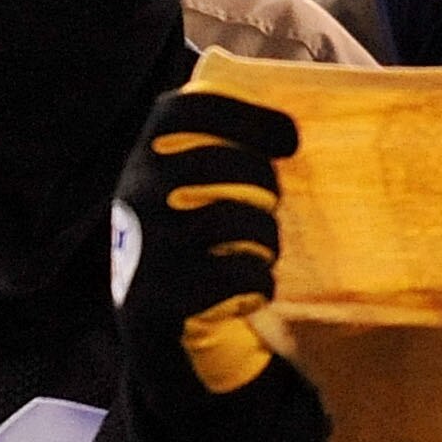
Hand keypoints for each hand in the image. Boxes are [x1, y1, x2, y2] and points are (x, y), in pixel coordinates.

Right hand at [114, 91, 314, 441]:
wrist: (160, 333)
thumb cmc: (197, 244)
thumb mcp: (194, 192)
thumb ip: (226, 152)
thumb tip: (306, 108)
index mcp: (145, 160)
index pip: (180, 111)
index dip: (240, 114)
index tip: (290, 137)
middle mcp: (134, 197)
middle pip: (216, 163)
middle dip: (262, 179)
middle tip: (276, 200)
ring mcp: (141, 250)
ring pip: (231, 220)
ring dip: (266, 237)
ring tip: (264, 250)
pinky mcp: (155, 301)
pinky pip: (234, 277)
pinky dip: (258, 283)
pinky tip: (256, 288)